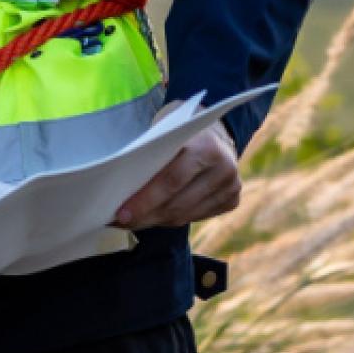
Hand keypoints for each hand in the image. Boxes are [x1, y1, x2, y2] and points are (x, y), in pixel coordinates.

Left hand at [114, 126, 239, 229]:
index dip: (145, 200)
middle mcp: (224, 168)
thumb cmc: (180, 131)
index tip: (121, 213)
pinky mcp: (232, 200)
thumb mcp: (165, 133)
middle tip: (121, 222)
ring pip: (185, 215)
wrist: (214, 130)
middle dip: (146, 215)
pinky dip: (171, 219)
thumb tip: (121, 192)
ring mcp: (231, 187)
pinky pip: (195, 217)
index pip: (172, 180)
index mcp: (206, 146)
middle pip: (178, 203)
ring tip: (133, 222)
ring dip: (156, 220)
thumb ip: (150, 159)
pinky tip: (154, 218)